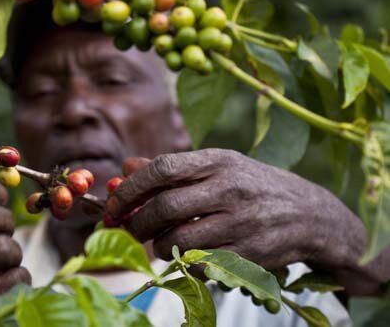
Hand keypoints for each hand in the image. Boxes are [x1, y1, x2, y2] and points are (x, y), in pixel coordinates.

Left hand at [107, 149, 361, 272]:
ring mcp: (242, 224)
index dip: (130, 187)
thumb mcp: (218, 166)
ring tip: (157, 242)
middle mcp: (231, 189)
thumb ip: (171, 168)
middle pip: (165, 207)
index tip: (114, 202)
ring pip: (179, 240)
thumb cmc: (251, 186)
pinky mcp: (249, 255)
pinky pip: (199, 265)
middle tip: (127, 228)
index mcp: (219, 161)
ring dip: (157, 246)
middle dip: (137, 222)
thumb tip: (125, 167)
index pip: (162, 169)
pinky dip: (182, 264)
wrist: (311, 215)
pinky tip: (185, 256)